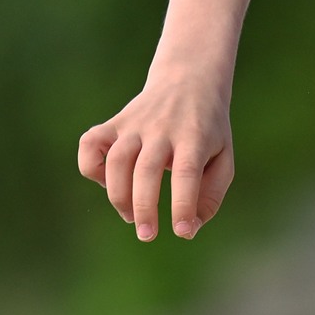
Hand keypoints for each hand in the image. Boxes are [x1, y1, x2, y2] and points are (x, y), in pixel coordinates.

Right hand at [77, 70, 235, 241]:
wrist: (188, 79)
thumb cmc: (208, 130)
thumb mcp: (224, 157)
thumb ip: (211, 195)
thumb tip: (190, 228)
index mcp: (194, 137)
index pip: (186, 172)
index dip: (183, 204)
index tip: (183, 231)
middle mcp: (162, 129)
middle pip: (147, 169)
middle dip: (144, 207)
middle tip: (147, 235)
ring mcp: (135, 124)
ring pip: (117, 160)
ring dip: (118, 194)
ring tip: (131, 216)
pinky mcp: (115, 123)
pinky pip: (90, 144)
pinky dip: (91, 167)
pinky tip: (107, 182)